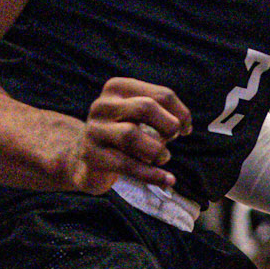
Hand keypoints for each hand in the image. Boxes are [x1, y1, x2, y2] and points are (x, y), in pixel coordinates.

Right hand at [57, 78, 191, 193]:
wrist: (83, 158)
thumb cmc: (120, 135)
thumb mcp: (138, 117)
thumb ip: (160, 114)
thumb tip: (184, 125)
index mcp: (118, 88)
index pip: (161, 94)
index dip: (181, 113)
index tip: (186, 128)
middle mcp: (103, 105)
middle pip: (145, 107)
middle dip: (168, 126)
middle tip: (172, 139)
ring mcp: (94, 129)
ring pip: (131, 134)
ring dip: (156, 150)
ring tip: (163, 158)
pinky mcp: (91, 155)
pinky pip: (126, 164)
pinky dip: (152, 174)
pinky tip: (167, 180)